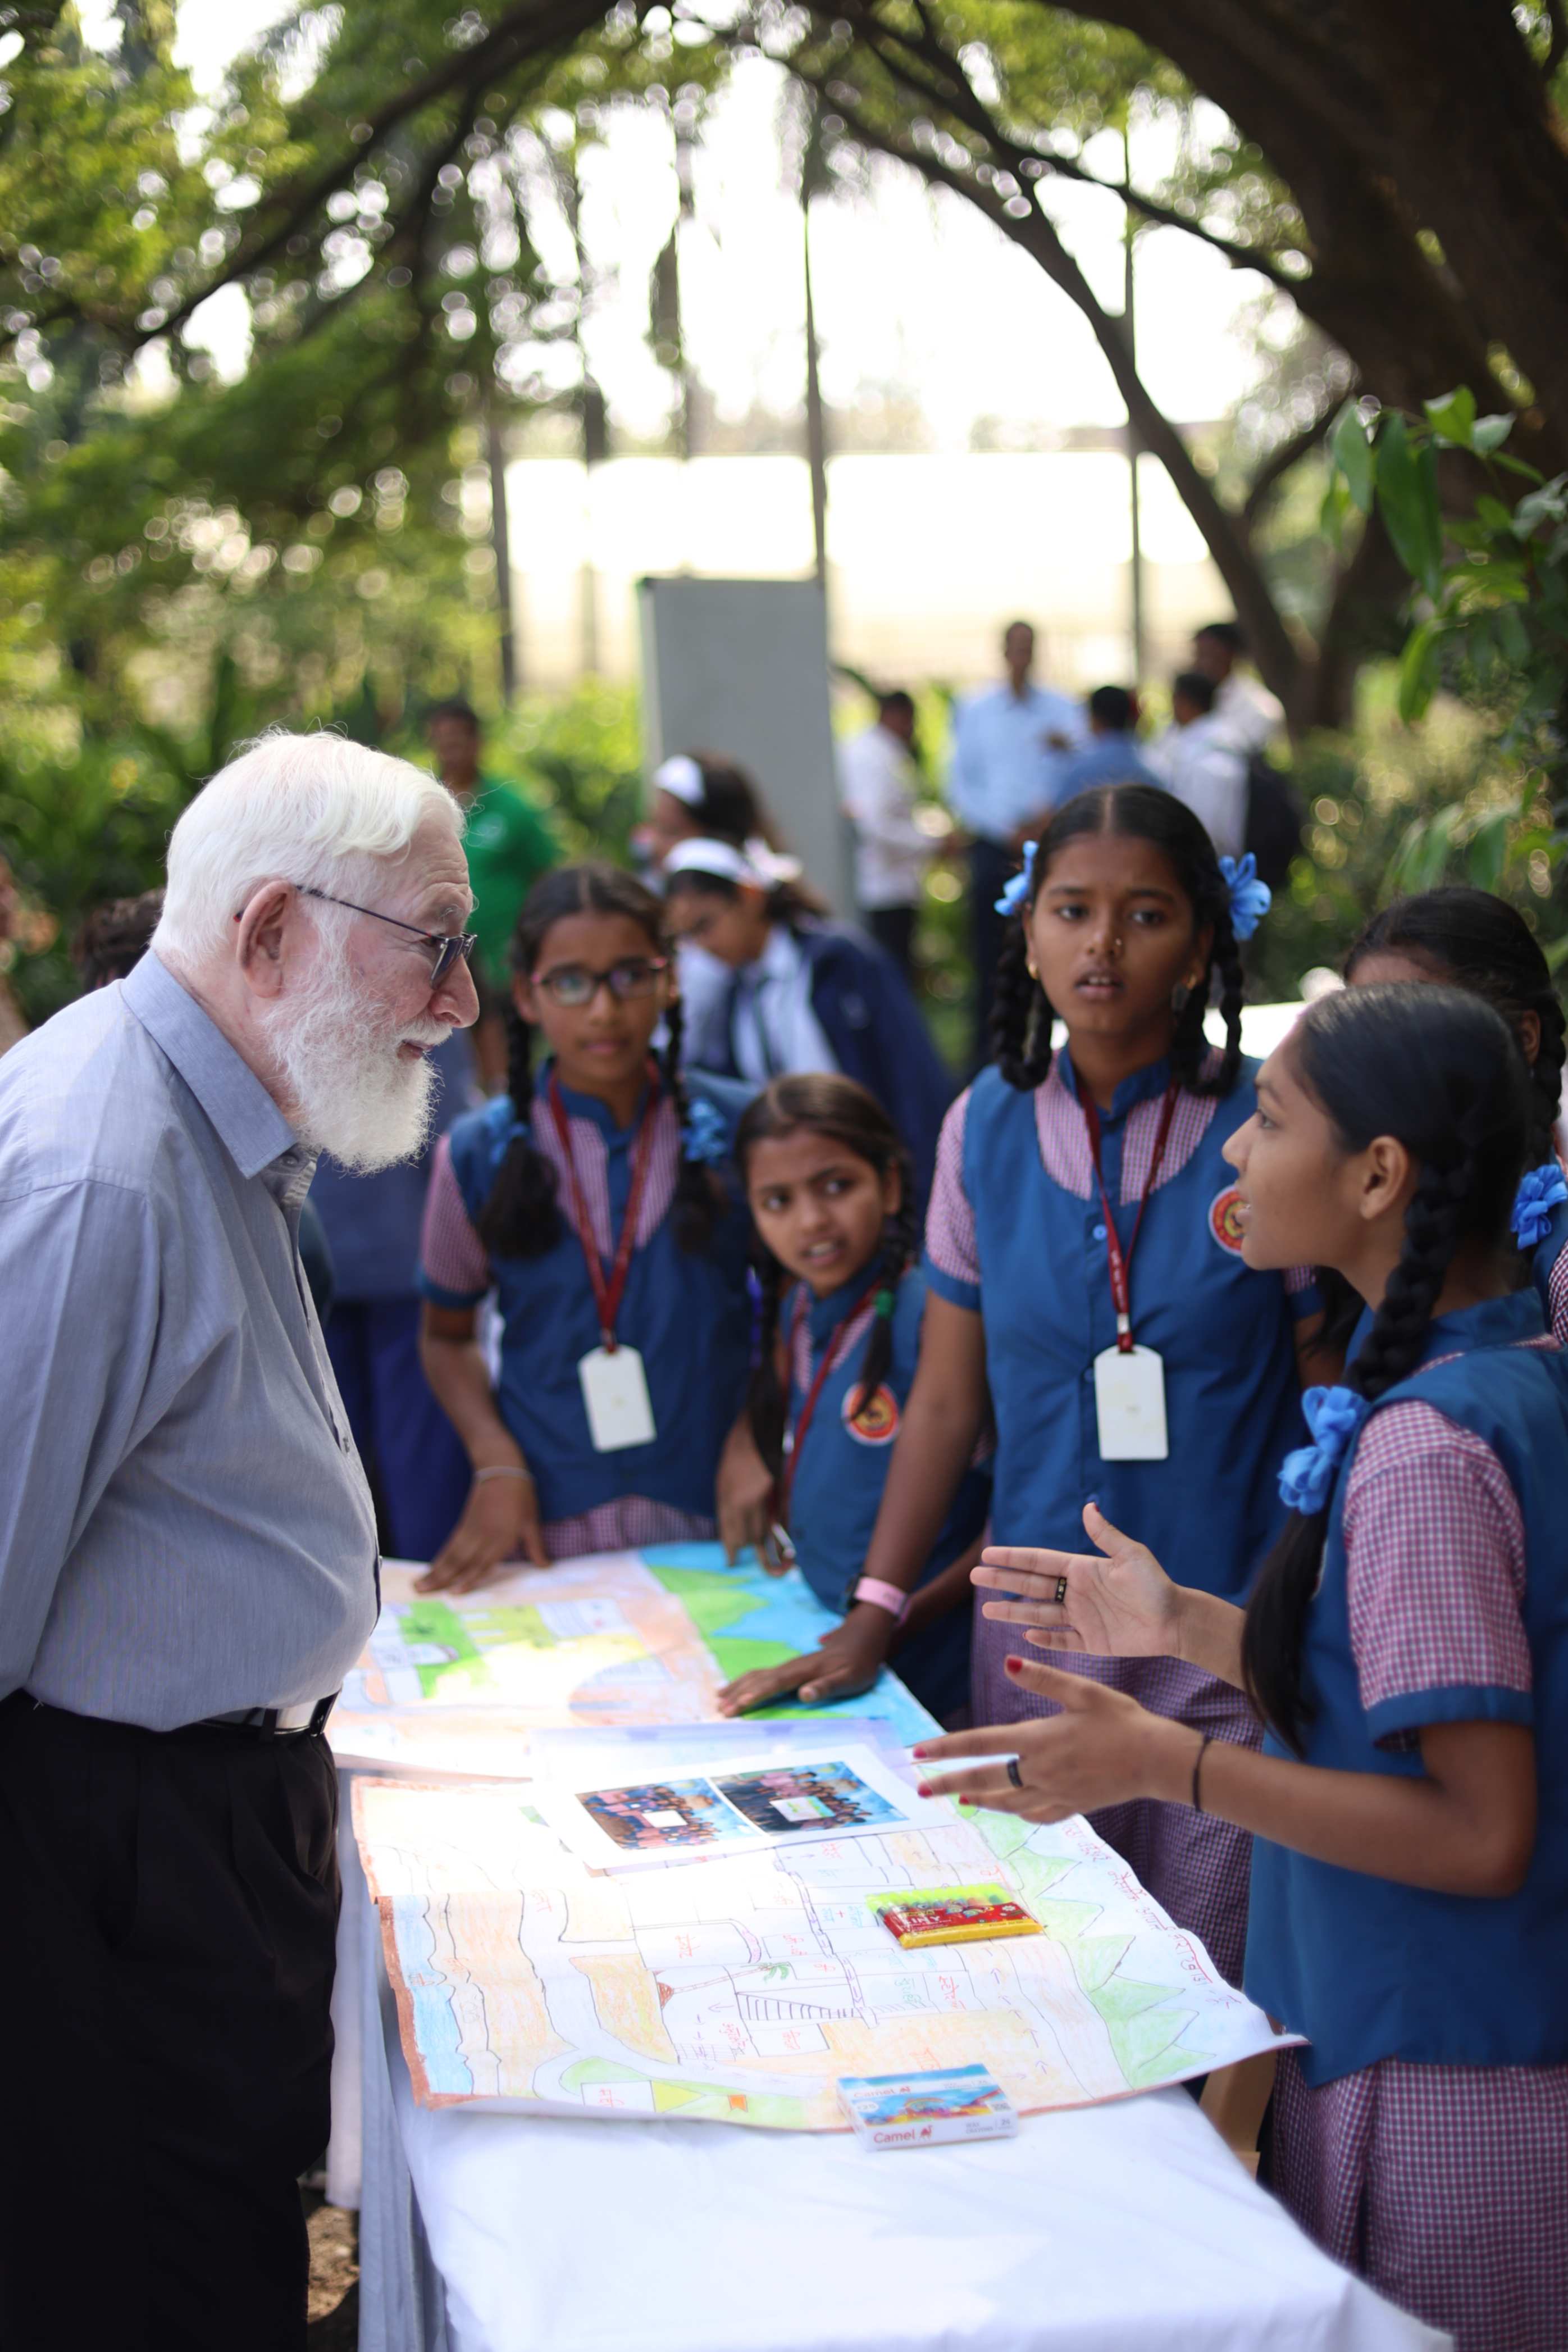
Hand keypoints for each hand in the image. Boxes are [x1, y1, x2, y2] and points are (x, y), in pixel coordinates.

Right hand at [416, 1469, 547, 1592]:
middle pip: (460, 1561)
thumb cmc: (521, 1496)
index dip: (468, 1579)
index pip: (483, 1564)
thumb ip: (535, 1546)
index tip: (454, 1594)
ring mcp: (472, 1529)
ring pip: (451, 1554)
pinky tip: (431, 1567)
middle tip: (421, 1592)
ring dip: (435, 1570)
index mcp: (503, 1538)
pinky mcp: (464, 1522)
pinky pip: (450, 1544)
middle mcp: (484, 1536)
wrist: (502, 1468)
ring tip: (419, 1584)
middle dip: (441, 1578)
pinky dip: (440, 1557)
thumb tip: (545, 1567)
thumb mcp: (531, 1521)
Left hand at [716, 1417, 776, 1566]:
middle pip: (747, 1537)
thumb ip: (727, 1501)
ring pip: (763, 1533)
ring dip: (762, 1544)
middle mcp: (743, 1503)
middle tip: (744, 1555)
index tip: (732, 1562)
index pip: (729, 1533)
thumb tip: (731, 1522)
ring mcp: (764, 1500)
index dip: (731, 1550)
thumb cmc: (738, 1451)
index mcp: (726, 1497)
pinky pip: (780, 1523)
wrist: (759, 1431)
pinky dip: (781, 1538)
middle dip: (746, 1546)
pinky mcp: (780, 1497)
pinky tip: (785, 1552)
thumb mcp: (723, 1477)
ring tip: (765, 1557)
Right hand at [716, 1604, 893, 1714]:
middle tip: (720, 1711)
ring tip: (718, 1698)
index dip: (756, 1695)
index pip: (775, 1684)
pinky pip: (762, 1674)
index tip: (738, 1705)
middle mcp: (792, 1666)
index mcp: (804, 1670)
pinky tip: (736, 1687)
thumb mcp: (850, 1679)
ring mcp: (789, 1666)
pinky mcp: (790, 1668)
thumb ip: (827, 1686)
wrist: (861, 1640)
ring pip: (757, 1675)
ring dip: (737, 1687)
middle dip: (739, 1694)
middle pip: (760, 1679)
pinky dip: (745, 1681)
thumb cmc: (858, 1664)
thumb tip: (803, 1695)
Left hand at [912, 1656, 1193, 1821]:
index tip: (917, 1753)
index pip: (980, 1743)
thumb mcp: (1083, 1691)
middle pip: (984, 1779)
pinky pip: (1035, 1813)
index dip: (945, 1747)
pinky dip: (1017, 1812)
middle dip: (948, 1782)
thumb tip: (1008, 1660)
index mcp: (1038, 1740)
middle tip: (919, 1788)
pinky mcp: (1072, 1806)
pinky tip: (1010, 1809)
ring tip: (960, 1798)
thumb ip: (1043, 1677)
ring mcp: (1055, 1793)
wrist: (1157, 1761)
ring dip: (980, 1799)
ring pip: (1006, 1801)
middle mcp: (1039, 1771)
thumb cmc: (1122, 1720)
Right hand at [972, 1502, 1181, 1659]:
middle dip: (1002, 1582)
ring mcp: (1082, 1618)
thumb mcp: (1132, 1556)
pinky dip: (1043, 1639)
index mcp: (1082, 1569)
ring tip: (986, 1611)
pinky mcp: (1092, 1642)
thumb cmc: (1156, 1585)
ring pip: (1039, 1615)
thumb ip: (1106, 1535)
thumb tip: (1088, 1507)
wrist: (1176, 1620)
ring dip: (1013, 1613)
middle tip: (974, 1578)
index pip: (1039, 1562)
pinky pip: (1062, 1641)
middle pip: (1031, 1587)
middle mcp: (1076, 1593)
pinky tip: (1025, 1636)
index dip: (1013, 1559)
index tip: (988, 1555)